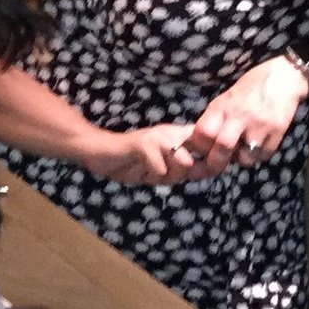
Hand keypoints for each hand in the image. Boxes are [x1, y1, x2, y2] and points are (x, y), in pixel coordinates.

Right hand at [82, 123, 203, 184]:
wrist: (98, 153)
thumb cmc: (131, 163)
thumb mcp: (164, 169)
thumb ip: (185, 169)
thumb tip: (209, 172)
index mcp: (178, 134)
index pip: (209, 143)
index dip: (211, 161)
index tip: (197, 172)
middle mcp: (172, 131)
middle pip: (196, 162)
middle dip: (180, 176)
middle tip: (159, 175)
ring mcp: (158, 135)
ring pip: (183, 165)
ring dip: (165, 177)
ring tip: (148, 172)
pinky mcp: (145, 143)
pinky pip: (161, 171)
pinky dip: (149, 177)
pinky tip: (138, 170)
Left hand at [184, 56, 308, 172]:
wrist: (283, 78)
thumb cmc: (250, 87)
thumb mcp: (226, 98)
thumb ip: (215, 118)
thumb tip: (199, 142)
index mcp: (222, 106)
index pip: (203, 132)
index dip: (199, 147)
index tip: (202, 152)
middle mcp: (239, 115)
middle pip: (222, 147)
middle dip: (217, 163)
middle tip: (217, 166)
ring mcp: (260, 125)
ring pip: (245, 157)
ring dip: (241, 159)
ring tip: (243, 151)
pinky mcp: (278, 131)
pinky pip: (264, 155)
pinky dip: (259, 156)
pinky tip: (258, 145)